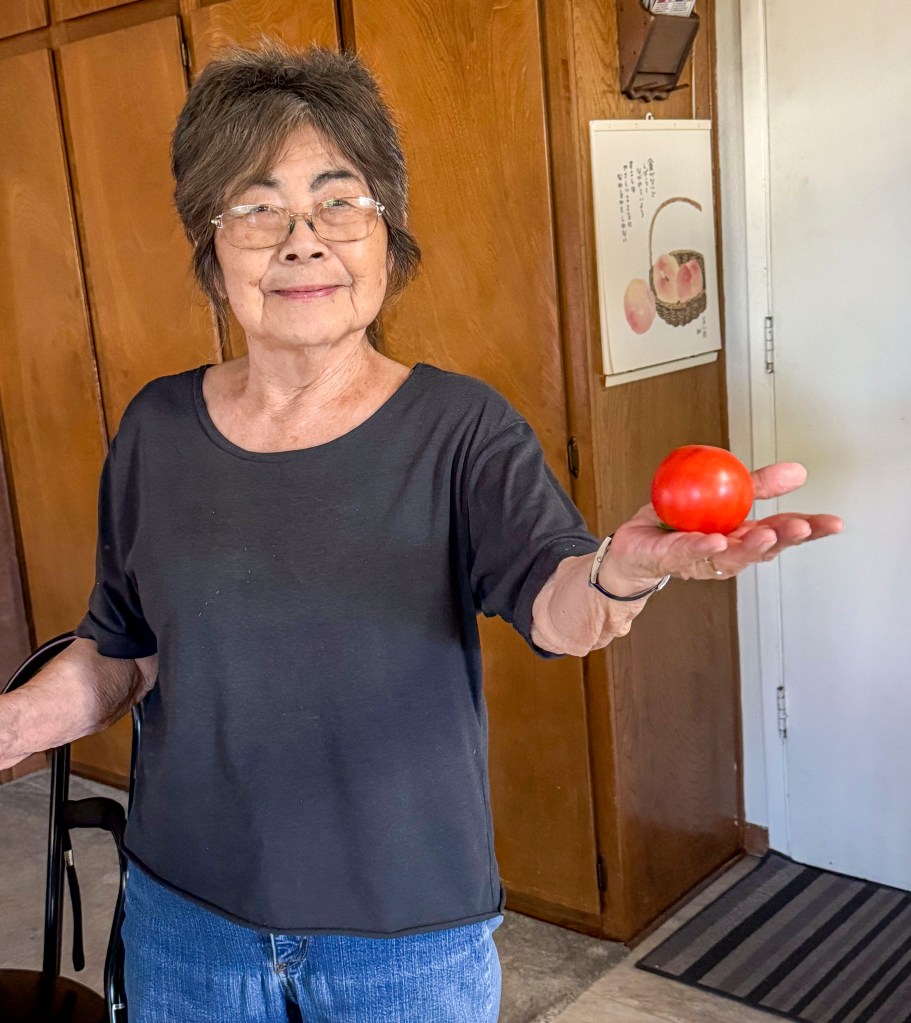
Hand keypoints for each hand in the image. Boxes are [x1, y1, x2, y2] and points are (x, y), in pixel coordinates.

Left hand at [607, 462, 843, 582]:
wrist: (633, 546)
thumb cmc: (678, 523)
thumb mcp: (722, 495)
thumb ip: (757, 485)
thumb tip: (797, 471)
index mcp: (742, 537)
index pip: (781, 534)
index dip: (808, 530)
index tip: (834, 523)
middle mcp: (726, 554)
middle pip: (761, 550)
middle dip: (783, 539)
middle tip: (801, 527)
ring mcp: (700, 560)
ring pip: (730, 557)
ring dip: (749, 547)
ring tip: (764, 535)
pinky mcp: (671, 558)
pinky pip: (688, 552)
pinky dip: (702, 547)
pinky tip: (716, 540)